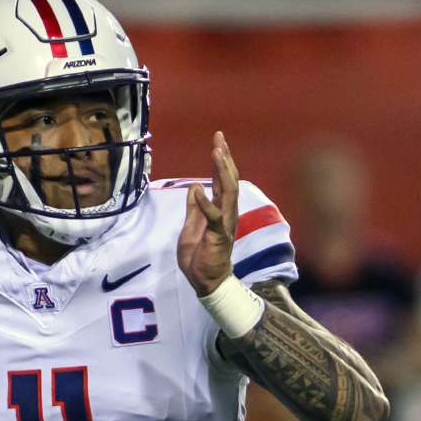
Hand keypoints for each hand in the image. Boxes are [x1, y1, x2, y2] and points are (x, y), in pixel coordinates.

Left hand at [177, 131, 239, 295]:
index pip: (223, 180)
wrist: (204, 282)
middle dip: (224, 159)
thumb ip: (194, 207)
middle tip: (219, 139)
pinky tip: (199, 190)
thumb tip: (194, 186)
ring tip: (216, 153)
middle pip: (229, 181)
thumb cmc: (200, 257)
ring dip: (222, 172)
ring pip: (228, 193)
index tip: (218, 140)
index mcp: (220, 210)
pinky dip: (206, 203)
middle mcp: (227, 214)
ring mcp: (225, 224)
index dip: (221, 160)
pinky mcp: (218, 237)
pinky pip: (214, 217)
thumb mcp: (191, 226)